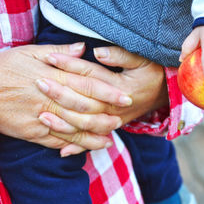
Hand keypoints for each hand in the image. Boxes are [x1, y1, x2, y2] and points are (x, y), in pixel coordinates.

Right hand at [0, 43, 131, 149]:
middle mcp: (50, 100)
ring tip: (111, 136)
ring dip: (95, 133)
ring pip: (75, 129)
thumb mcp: (28, 53)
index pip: (87, 86)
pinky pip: (58, 141)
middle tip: (122, 118)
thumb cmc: (2, 69)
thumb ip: (58, 53)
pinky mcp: (33, 134)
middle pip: (85, 110)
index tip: (124, 97)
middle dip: (106, 115)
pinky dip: (75, 145)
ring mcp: (42, 119)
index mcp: (52, 78)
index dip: (108, 92)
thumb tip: (83, 49)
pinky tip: (89, 147)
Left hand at [39, 47, 167, 154]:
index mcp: (120, 87)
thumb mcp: (142, 58)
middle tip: (38, 83)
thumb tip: (97, 51)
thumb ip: (120, 55)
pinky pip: (94, 141)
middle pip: (83, 101)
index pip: (90, 75)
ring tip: (41, 116)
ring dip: (63, 121)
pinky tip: (61, 152)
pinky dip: (79, 147)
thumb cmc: (152, 72)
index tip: (49, 58)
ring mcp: (113, 120)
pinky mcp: (112, 128)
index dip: (69, 65)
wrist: (165, 93)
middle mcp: (115, 107)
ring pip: (85, 124)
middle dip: (59, 93)